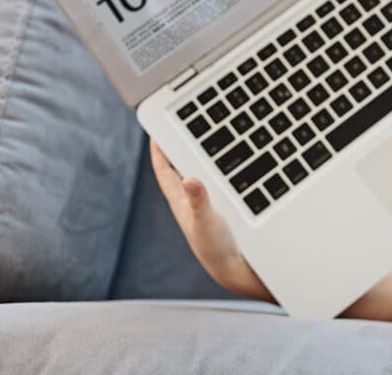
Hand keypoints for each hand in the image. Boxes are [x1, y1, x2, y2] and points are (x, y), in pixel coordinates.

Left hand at [150, 141, 274, 302]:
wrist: (237, 271)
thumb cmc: (216, 249)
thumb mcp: (206, 223)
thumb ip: (199, 201)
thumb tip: (189, 180)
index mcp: (180, 200)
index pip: (164, 168)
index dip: (158, 147)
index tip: (154, 128)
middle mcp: (190, 200)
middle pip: (178, 165)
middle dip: (177, 144)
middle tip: (180, 121)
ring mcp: (205, 204)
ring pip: (197, 172)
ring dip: (197, 155)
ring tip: (201, 135)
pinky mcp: (221, 209)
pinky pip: (214, 182)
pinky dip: (216, 169)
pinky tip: (229, 163)